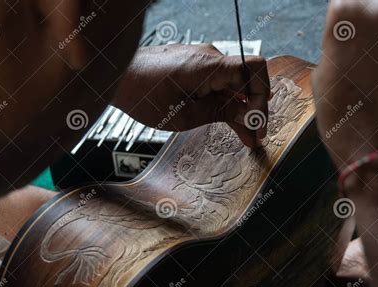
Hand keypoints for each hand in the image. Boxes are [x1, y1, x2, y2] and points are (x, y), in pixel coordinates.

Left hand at [113, 44, 270, 147]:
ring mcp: (203, 60)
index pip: (255, 70)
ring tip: (245, 136)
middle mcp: (210, 57)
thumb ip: (221, 113)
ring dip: (240, 109)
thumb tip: (249, 119)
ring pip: (234, 84)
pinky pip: (219, 83)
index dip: (261, 99)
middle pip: (246, 80)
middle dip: (253, 110)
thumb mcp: (184, 115)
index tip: (257, 125)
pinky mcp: (196, 67)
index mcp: (208, 66)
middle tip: (255, 137)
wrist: (116, 77)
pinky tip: (229, 121)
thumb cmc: (142, 94)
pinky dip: (226, 101)